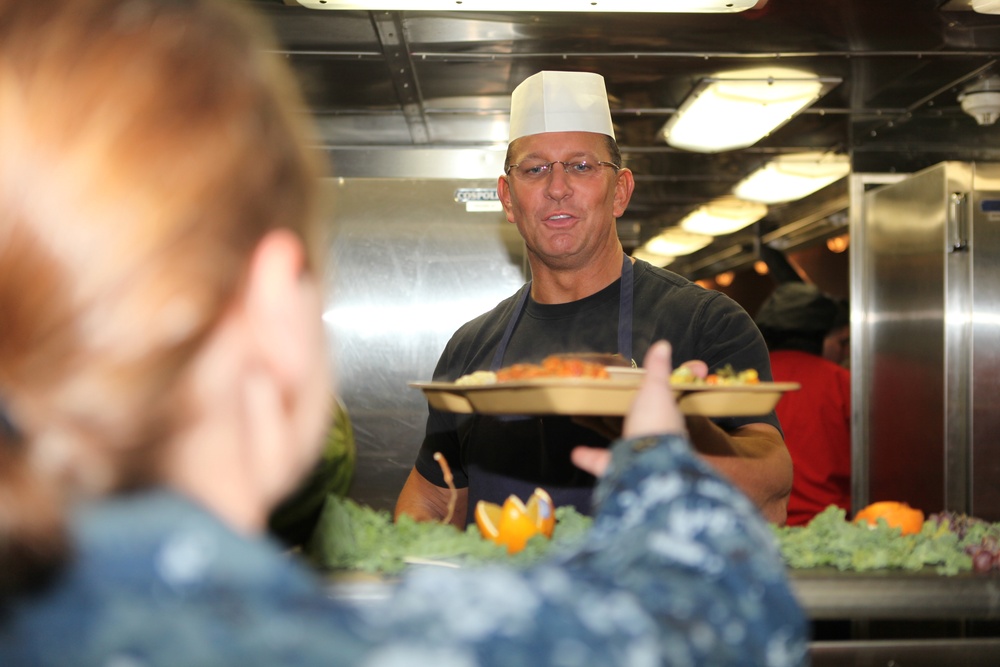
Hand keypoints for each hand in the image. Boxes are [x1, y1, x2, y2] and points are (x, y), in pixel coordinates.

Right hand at [571, 340, 686, 476]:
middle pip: (645, 430)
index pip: (665, 408)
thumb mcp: (655, 388)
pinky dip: (589, 457)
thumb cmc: (654, 421)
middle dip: (636, 423)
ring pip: (627, 449)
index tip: (646, 394)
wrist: (647, 465)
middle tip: (619, 413)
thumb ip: (657, 368)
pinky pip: (603, 462)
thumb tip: (664, 343)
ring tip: (597, 430)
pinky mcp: (618, 471)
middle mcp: (657, 443)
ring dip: (616, 442)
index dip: (657, 401)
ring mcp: (638, 459)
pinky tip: (575, 453)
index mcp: (668, 421)